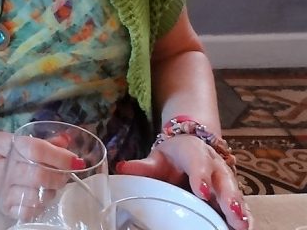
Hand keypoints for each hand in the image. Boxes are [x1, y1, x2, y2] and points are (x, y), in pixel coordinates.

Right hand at [0, 131, 82, 214]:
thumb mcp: (0, 141)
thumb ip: (32, 142)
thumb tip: (65, 143)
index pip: (32, 149)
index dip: (57, 154)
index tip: (72, 158)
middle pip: (38, 174)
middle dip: (59, 174)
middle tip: (66, 171)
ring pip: (36, 195)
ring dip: (52, 190)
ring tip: (51, 183)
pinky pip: (28, 211)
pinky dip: (40, 204)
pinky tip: (38, 196)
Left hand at [117, 135, 250, 229]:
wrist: (191, 146)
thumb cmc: (172, 156)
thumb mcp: (157, 157)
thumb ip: (143, 166)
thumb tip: (122, 168)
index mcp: (194, 152)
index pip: (197, 162)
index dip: (200, 175)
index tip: (201, 190)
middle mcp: (215, 165)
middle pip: (223, 180)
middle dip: (228, 197)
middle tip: (232, 212)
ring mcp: (226, 181)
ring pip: (236, 194)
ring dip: (241, 210)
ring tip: (243, 226)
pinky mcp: (232, 195)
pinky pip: (241, 206)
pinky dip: (245, 217)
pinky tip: (245, 228)